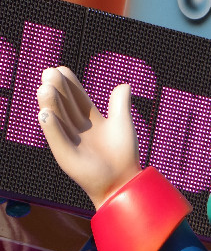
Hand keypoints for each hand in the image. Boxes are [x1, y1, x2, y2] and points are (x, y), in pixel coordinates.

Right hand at [37, 67, 140, 208]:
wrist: (125, 181)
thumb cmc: (125, 155)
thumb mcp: (123, 123)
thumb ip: (120, 103)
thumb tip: (124, 84)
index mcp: (89, 118)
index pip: (75, 96)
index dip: (69, 83)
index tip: (62, 69)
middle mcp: (77, 128)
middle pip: (63, 104)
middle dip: (57, 89)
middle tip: (50, 74)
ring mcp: (70, 141)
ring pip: (56, 119)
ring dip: (49, 104)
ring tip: (45, 89)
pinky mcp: (66, 157)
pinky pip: (56, 140)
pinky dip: (51, 128)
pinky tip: (46, 114)